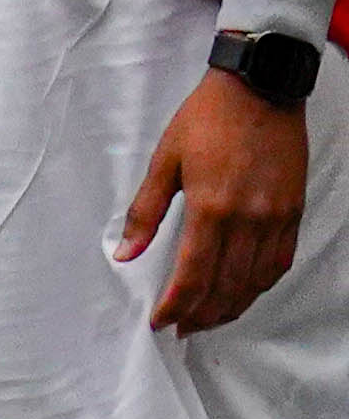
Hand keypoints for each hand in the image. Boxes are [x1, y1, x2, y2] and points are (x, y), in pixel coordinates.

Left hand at [119, 66, 307, 332]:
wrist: (259, 89)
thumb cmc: (205, 119)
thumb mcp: (165, 159)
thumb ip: (145, 211)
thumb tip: (125, 252)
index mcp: (211, 208)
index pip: (193, 276)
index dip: (176, 306)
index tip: (160, 323)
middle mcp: (248, 221)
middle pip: (226, 288)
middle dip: (202, 316)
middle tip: (182, 328)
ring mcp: (275, 219)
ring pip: (255, 282)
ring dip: (231, 307)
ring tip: (208, 319)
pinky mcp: (293, 213)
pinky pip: (278, 263)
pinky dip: (259, 285)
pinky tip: (242, 291)